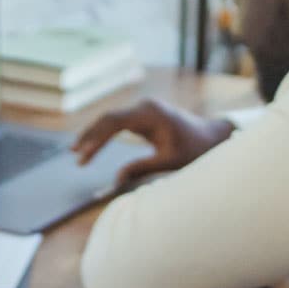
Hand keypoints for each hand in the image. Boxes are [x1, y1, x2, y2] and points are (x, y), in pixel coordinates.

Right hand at [71, 98, 233, 184]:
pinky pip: (118, 122)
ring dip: (94, 135)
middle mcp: (145, 107)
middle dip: (90, 137)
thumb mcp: (170, 163)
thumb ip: (143, 169)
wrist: (213, 137)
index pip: (114, 122)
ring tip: (77, 154)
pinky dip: (105, 134)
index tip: (84, 155)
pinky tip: (92, 146)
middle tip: (76, 157)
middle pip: (108, 118)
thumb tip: (117, 180)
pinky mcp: (143, 115)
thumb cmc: (195, 151)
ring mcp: (144, 109)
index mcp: (151, 114)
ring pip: (111, 119)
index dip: (96, 138)